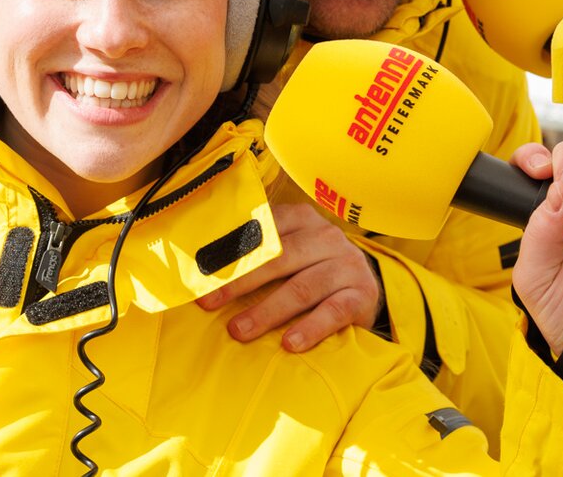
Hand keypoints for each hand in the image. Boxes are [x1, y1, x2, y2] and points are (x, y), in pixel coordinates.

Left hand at [197, 202, 382, 352]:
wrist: (363, 288)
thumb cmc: (311, 269)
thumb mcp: (288, 251)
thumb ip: (255, 250)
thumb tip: (199, 268)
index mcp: (302, 219)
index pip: (263, 230)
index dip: (230, 249)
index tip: (201, 271)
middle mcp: (327, 237)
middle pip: (280, 258)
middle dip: (240, 281)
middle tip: (209, 301)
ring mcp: (347, 265)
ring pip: (303, 288)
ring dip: (267, 311)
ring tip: (239, 331)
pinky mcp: (362, 295)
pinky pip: (334, 312)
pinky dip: (310, 328)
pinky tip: (289, 344)